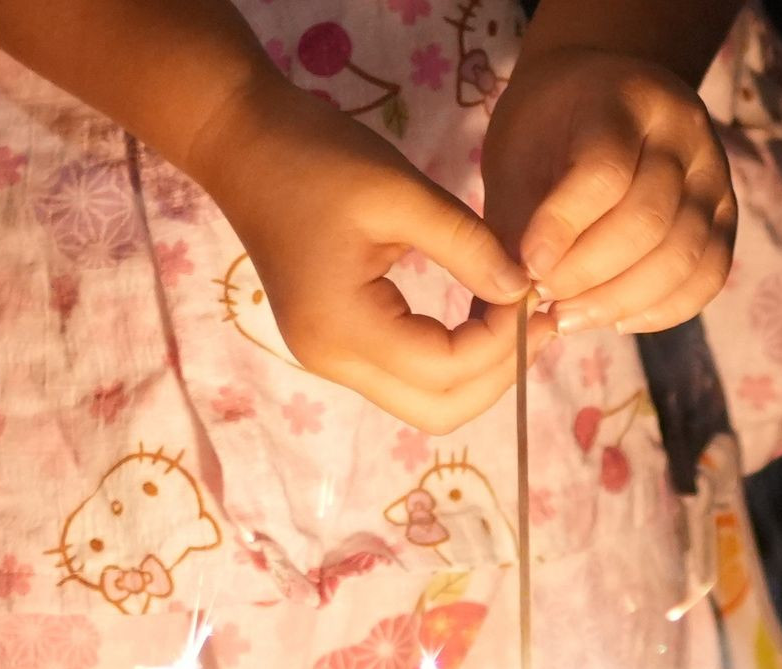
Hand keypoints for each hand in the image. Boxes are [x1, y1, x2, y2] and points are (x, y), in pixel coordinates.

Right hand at [188, 77, 531, 433]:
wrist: (243, 145)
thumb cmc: (315, 157)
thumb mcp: (399, 191)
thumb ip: (466, 245)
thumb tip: (524, 289)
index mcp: (343, 326)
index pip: (444, 369)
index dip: (502, 342)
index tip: (533, 291)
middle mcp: (333, 359)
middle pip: (437, 410)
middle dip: (498, 375)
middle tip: (538, 320)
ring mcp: (331, 358)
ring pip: (424, 401)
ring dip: (478, 371)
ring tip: (516, 316)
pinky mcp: (336, 343)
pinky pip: (406, 374)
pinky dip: (452, 356)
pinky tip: (480, 314)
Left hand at [481, 45, 734, 333]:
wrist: (605, 95)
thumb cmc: (547, 130)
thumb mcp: (516, 157)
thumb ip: (513, 224)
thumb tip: (503, 310)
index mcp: (625, 99)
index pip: (606, 172)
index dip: (565, 229)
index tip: (528, 268)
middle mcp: (683, 132)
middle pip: (650, 221)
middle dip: (590, 274)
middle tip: (545, 298)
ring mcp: (714, 174)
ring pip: (684, 255)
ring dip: (621, 300)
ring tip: (571, 316)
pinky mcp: (726, 214)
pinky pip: (709, 276)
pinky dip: (663, 310)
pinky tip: (616, 320)